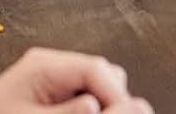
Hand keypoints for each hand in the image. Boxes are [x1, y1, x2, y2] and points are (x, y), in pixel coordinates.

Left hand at [0, 47, 153, 112]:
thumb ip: (70, 113)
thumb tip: (104, 104)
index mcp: (44, 66)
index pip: (96, 69)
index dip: (117, 94)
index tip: (131, 112)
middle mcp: (50, 68)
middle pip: (101, 74)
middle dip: (114, 98)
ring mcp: (51, 83)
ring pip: (96, 86)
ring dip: (104, 103)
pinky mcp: (50, 99)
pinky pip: (80, 99)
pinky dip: (90, 108)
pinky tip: (91, 113)